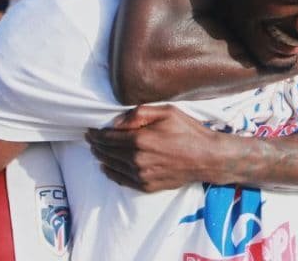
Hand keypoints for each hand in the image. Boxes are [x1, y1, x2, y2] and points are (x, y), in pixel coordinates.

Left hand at [86, 105, 221, 191]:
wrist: (207, 157)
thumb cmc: (189, 131)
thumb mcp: (167, 112)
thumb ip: (139, 113)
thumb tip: (116, 122)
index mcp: (140, 139)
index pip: (108, 138)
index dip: (96, 134)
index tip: (89, 131)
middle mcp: (137, 159)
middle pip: (107, 153)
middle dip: (96, 145)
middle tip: (90, 140)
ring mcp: (141, 175)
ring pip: (112, 166)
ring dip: (101, 158)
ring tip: (96, 151)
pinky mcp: (147, 186)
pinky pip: (121, 180)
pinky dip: (110, 173)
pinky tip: (106, 168)